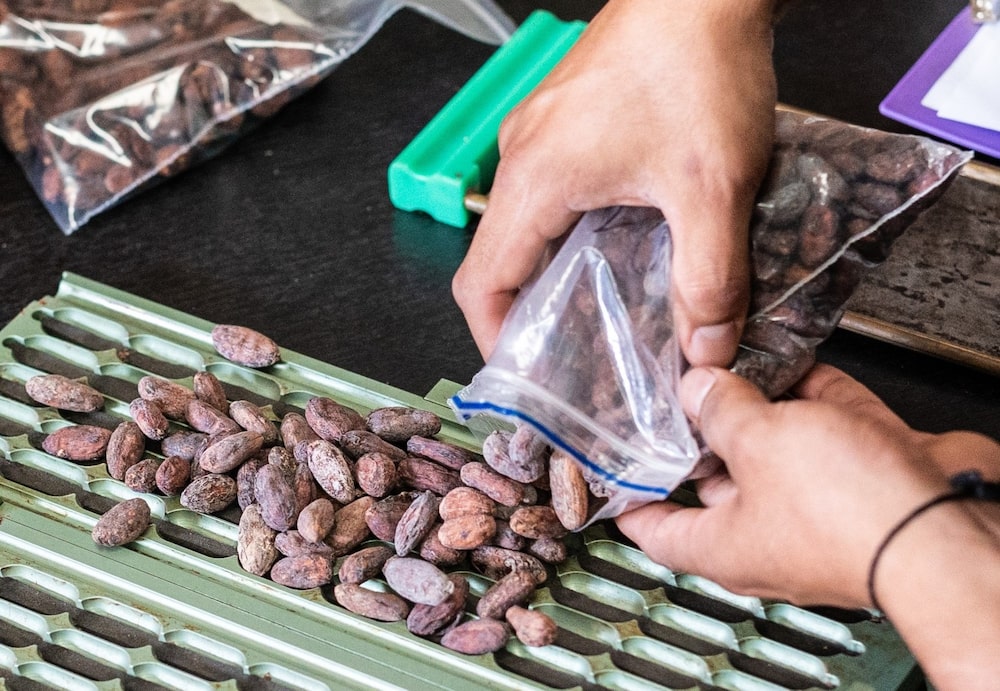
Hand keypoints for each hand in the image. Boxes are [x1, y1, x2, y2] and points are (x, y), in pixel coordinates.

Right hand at [452, 0, 778, 363]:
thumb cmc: (695, 62)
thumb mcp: (711, 186)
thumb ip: (710, 278)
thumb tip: (706, 347)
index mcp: (535, 179)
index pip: (481, 282)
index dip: (495, 338)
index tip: (529, 373)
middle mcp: (523, 157)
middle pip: (501, 260)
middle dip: (534, 315)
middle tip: (580, 356)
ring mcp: (540, 136)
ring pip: (528, 228)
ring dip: (560, 273)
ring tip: (610, 311)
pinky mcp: (566, 123)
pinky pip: (552, 194)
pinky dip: (576, 234)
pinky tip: (628, 247)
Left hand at [615, 364, 999, 608]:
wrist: (947, 524)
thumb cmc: (851, 515)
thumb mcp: (758, 445)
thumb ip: (721, 410)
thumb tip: (699, 389)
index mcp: (725, 546)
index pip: (655, 529)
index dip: (629, 499)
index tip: (611, 469)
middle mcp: (769, 526)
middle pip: (714, 476)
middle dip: (697, 427)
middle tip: (674, 381)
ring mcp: (819, 498)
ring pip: (775, 444)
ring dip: (756, 400)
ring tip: (724, 354)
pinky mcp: (864, 470)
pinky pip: (827, 423)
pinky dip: (810, 392)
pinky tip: (788, 353)